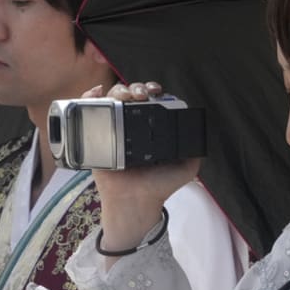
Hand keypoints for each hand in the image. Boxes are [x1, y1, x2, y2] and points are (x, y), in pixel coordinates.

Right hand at [88, 83, 200, 262]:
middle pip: (131, 95)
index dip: (153, 90)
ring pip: (112, 99)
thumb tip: (199, 131)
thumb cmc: (158, 186)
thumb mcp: (186, 168)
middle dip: (136, 88)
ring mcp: (113, 128)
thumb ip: (195, 150)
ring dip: (117, 90)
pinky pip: (89, 111)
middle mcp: (132, 124)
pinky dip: (89, 97)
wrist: (136, 201)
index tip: (157, 92)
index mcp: (152, 127)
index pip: (151, 100)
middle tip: (141, 95)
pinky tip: (97, 92)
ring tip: (124, 95)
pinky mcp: (96, 136)